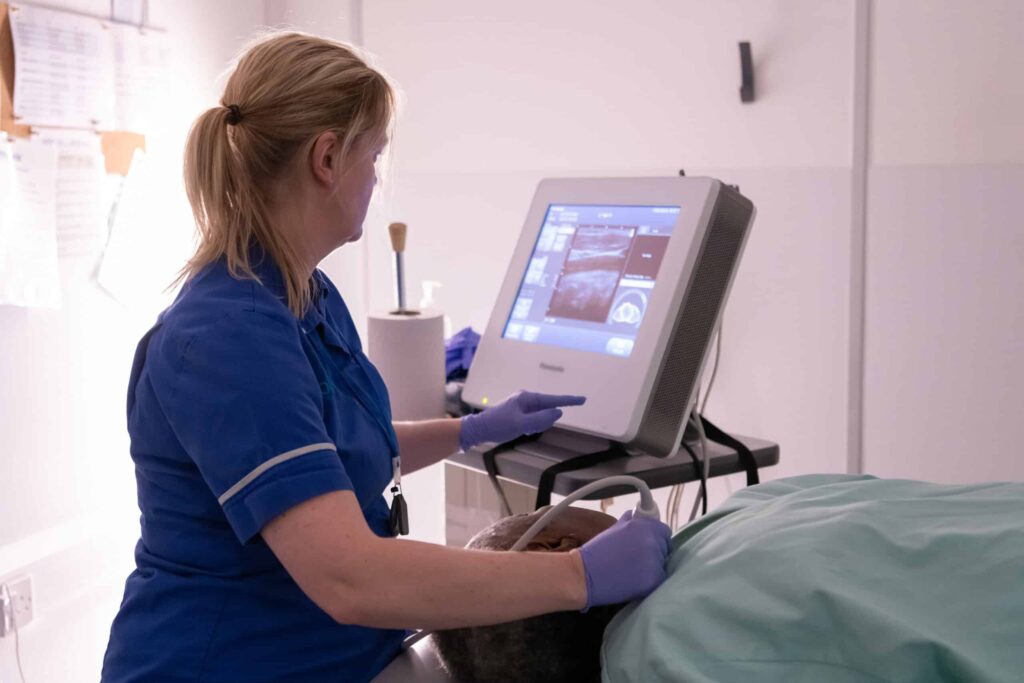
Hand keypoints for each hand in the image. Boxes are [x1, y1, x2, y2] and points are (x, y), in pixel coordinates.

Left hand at [458, 391, 585, 450]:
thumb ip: (541, 419)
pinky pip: (533, 419)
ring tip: (522, 430)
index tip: (583, 399)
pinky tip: (521, 430)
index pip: (553, 400)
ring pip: (540, 416)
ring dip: (536, 425)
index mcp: (528, 398)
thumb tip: (558, 412)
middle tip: (529, 429)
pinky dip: (531, 426)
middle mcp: (526, 399)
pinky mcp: (518, 413)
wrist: (479, 429)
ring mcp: (522, 406)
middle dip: (544, 420)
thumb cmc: (499, 425)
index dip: (569, 401)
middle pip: (546, 409)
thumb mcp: (522, 424)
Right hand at [575, 510, 670, 609]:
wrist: (584, 574)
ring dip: (651, 567)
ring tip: (632, 571)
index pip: (664, 531)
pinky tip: (633, 581)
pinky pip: (658, 579)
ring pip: (661, 565)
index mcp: (643, 526)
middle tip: (637, 560)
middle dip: (654, 553)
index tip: (651, 544)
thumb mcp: (613, 529)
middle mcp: (651, 541)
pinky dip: (649, 581)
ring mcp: (653, 561)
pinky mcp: (652, 580)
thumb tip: (635, 514)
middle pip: (665, 548)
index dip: (658, 538)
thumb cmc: (596, 552)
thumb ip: (629, 522)